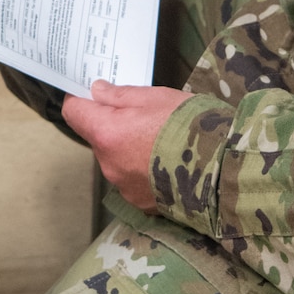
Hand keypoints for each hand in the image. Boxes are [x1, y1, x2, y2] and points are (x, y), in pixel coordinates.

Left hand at [62, 81, 189, 211]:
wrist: (221, 170)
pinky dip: (143, 169)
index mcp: (106, 133)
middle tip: (143, 115)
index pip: (73, 112)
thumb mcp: (156, 98)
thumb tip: (96, 91)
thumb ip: (120, 96)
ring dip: (129, 148)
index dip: (80, 99)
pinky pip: (133, 179)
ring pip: (116, 159)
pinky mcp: (140, 202)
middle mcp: (108, 164)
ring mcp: (123, 186)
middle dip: (112, 125)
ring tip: (161, 141)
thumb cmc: (190, 126)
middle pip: (98, 137)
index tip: (92, 92)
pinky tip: (167, 162)